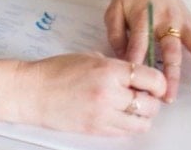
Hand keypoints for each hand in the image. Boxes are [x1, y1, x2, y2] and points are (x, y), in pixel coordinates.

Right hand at [15, 53, 165, 135]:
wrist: (31, 91)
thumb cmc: (54, 71)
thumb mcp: (87, 58)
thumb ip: (113, 65)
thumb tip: (133, 74)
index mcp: (109, 70)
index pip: (152, 79)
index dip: (158, 83)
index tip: (156, 84)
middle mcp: (110, 94)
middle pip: (151, 104)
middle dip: (150, 100)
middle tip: (142, 95)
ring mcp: (104, 115)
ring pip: (142, 123)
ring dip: (141, 116)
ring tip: (130, 108)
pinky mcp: (96, 130)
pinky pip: (125, 132)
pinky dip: (127, 125)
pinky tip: (117, 115)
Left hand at [103, 0, 190, 102]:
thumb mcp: (113, 11)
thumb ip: (115, 34)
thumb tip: (123, 58)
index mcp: (143, 17)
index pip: (139, 42)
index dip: (136, 59)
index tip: (136, 78)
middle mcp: (166, 21)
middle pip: (170, 50)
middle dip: (170, 73)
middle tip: (168, 95)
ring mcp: (182, 22)